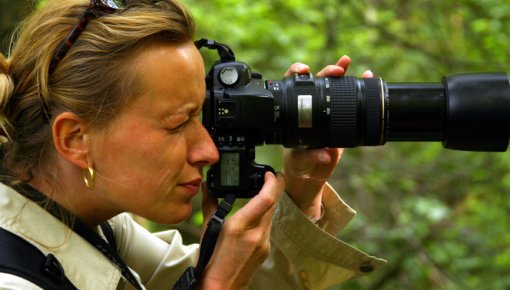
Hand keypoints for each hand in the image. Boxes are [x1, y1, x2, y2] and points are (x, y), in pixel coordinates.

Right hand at [200, 171, 283, 289]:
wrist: (221, 286)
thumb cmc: (211, 260)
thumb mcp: (208, 229)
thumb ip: (210, 204)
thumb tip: (208, 186)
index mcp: (241, 226)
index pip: (266, 199)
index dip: (271, 182)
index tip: (269, 173)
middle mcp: (257, 233)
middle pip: (273, 203)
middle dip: (274, 187)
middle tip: (271, 176)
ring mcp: (264, 242)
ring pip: (272, 215)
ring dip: (270, 201)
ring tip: (263, 191)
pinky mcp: (266, 249)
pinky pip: (269, 227)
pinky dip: (265, 216)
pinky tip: (258, 214)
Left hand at [283, 56, 372, 217]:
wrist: (310, 172)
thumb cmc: (299, 163)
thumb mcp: (301, 160)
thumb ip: (311, 156)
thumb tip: (324, 154)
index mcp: (295, 113)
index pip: (293, 87)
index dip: (295, 73)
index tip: (304, 70)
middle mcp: (310, 108)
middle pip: (316, 82)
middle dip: (325, 72)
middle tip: (335, 70)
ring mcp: (326, 111)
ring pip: (333, 86)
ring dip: (341, 72)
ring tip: (347, 61)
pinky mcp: (341, 118)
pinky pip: (349, 100)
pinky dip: (358, 87)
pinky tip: (366, 76)